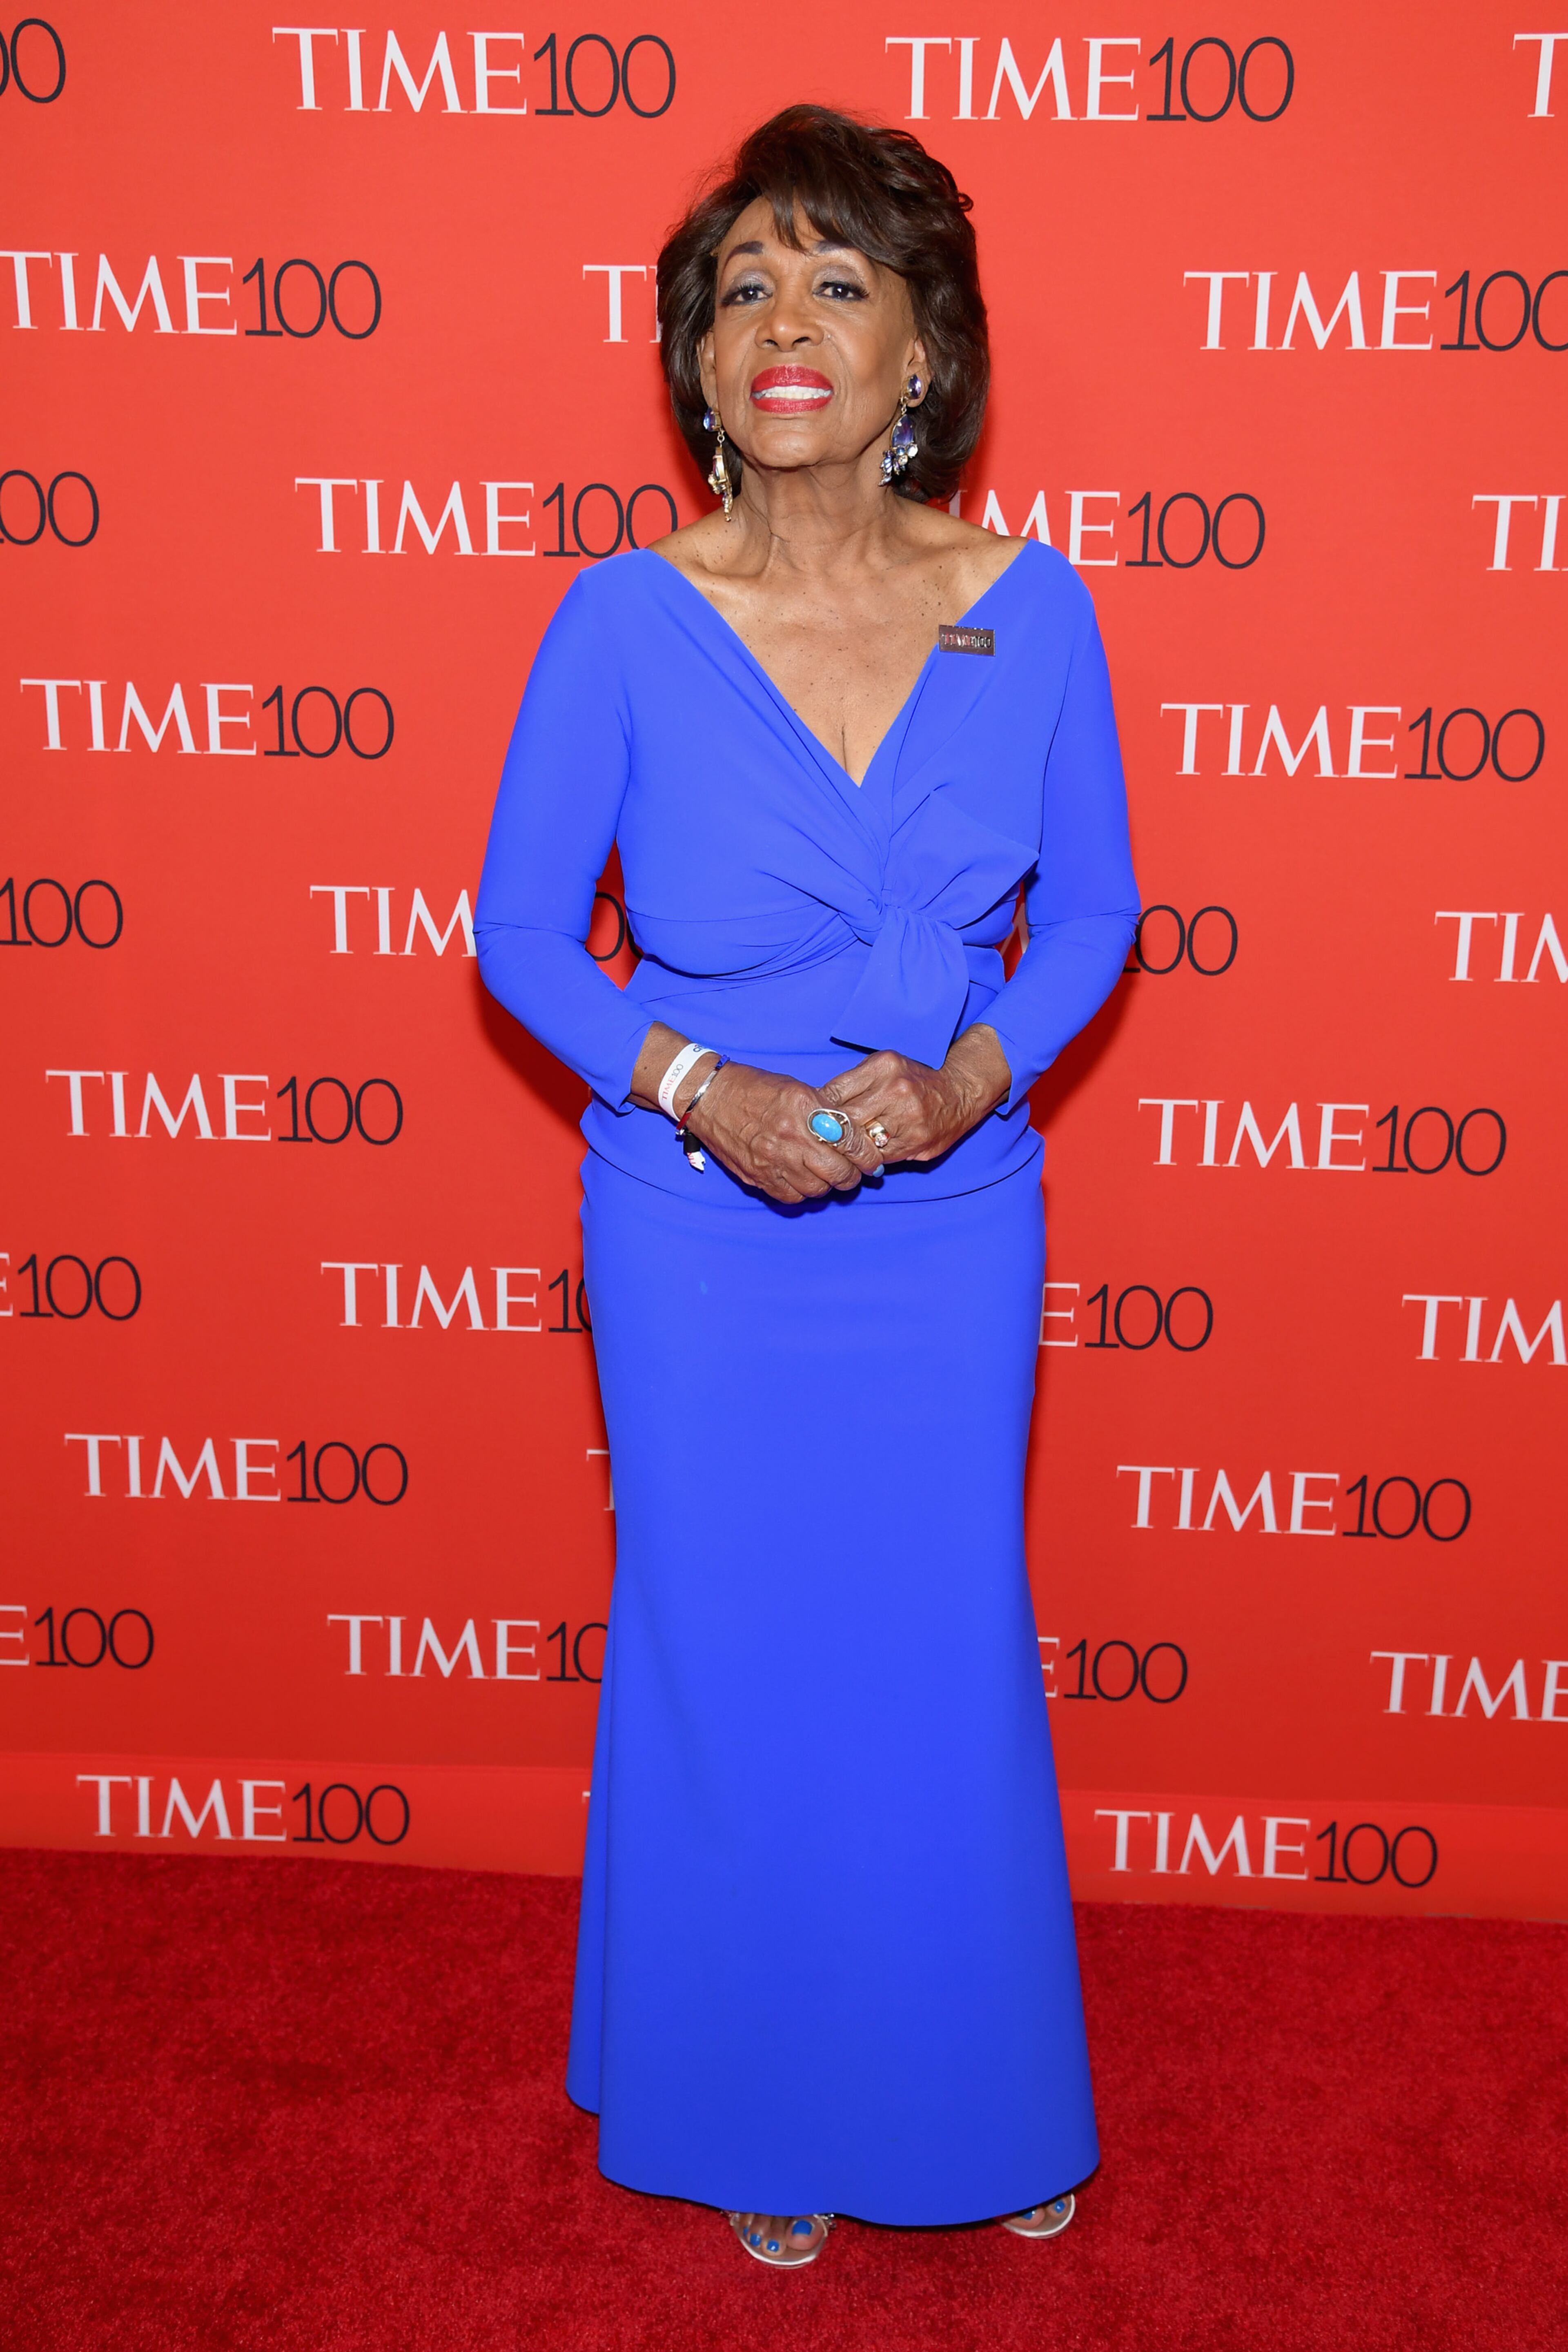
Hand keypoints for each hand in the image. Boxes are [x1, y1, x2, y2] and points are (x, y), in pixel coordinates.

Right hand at [681, 1059, 884, 1202]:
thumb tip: (856, 1134)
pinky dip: (803, 1192)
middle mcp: (790, 1136)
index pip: (850, 1141)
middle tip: (854, 1172)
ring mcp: (772, 1160)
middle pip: (838, 1173)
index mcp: (805, 1108)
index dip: (868, 1156)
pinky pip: (792, 1197)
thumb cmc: (756, 1088)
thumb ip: (827, 1111)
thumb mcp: (798, 1088)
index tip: (872, 1162)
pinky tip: (803, 1179)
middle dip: (852, 1177)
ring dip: (828, 1185)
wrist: (709, 1097)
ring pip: (817, 1190)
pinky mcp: (757, 1177)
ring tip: (827, 1175)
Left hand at [817, 1025, 1011, 1164]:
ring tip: (836, 1151)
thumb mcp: (885, 1067)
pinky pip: (879, 1156)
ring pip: (859, 1142)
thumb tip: (817, 1104)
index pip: (834, 1092)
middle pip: (844, 1119)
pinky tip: (861, 1157)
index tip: (809, 1118)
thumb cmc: (916, 1080)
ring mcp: (907, 1118)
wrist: (960, 1092)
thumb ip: (855, 1082)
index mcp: (883, 1066)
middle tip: (816, 1140)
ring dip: (846, 1150)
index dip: (817, 1110)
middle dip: (828, 1132)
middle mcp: (895, 1089)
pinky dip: (867, 1159)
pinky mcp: (915, 1142)